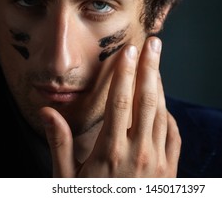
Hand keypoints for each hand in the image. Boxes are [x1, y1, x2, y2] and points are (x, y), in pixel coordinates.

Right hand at [39, 37, 180, 176]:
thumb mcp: (67, 178)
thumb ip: (59, 144)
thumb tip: (47, 111)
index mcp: (111, 152)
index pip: (120, 102)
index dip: (125, 73)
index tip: (128, 51)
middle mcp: (138, 153)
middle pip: (147, 100)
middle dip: (151, 68)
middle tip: (154, 43)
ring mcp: (158, 163)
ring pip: (162, 113)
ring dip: (161, 86)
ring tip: (158, 63)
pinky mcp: (170, 172)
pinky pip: (174, 135)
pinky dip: (169, 115)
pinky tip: (163, 104)